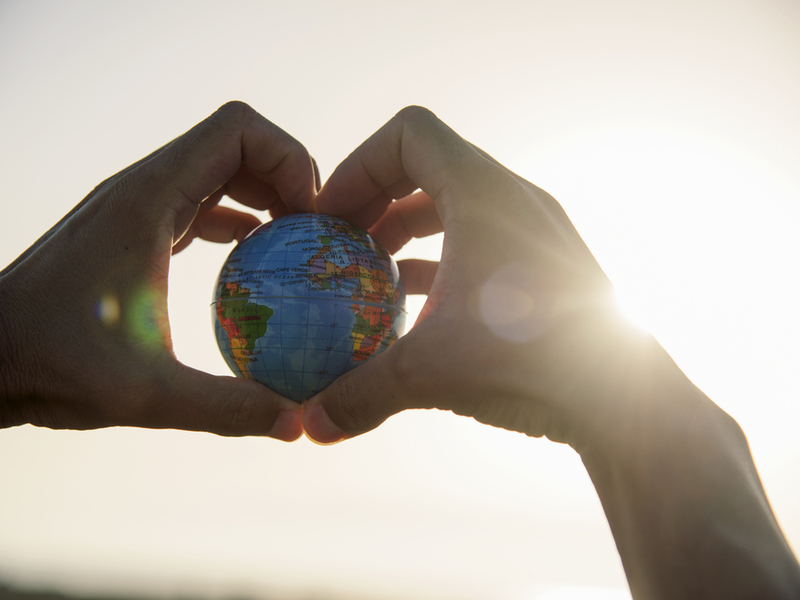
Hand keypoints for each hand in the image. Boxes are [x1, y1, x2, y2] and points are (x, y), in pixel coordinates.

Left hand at [0, 102, 315, 438]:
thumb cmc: (51, 365)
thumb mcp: (145, 393)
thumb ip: (227, 407)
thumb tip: (297, 423)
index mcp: (149, 199)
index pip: (238, 131)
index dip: (289, 158)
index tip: (311, 217)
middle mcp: (145, 188)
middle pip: (238, 143)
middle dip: (288, 175)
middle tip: (315, 233)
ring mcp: (139, 204)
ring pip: (220, 168)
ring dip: (265, 194)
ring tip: (297, 244)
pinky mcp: (136, 228)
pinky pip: (201, 201)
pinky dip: (238, 217)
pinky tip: (256, 260)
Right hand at [301, 106, 694, 451]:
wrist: (625, 399)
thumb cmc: (534, 362)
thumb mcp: (431, 373)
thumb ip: (360, 394)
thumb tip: (310, 424)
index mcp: (485, 194)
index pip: (409, 136)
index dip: (359, 166)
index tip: (332, 217)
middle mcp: (515, 200)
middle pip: (428, 167)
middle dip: (376, 201)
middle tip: (342, 244)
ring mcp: (535, 231)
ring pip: (455, 206)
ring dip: (407, 232)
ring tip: (372, 272)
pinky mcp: (546, 266)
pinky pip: (480, 242)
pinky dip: (441, 260)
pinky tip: (417, 307)